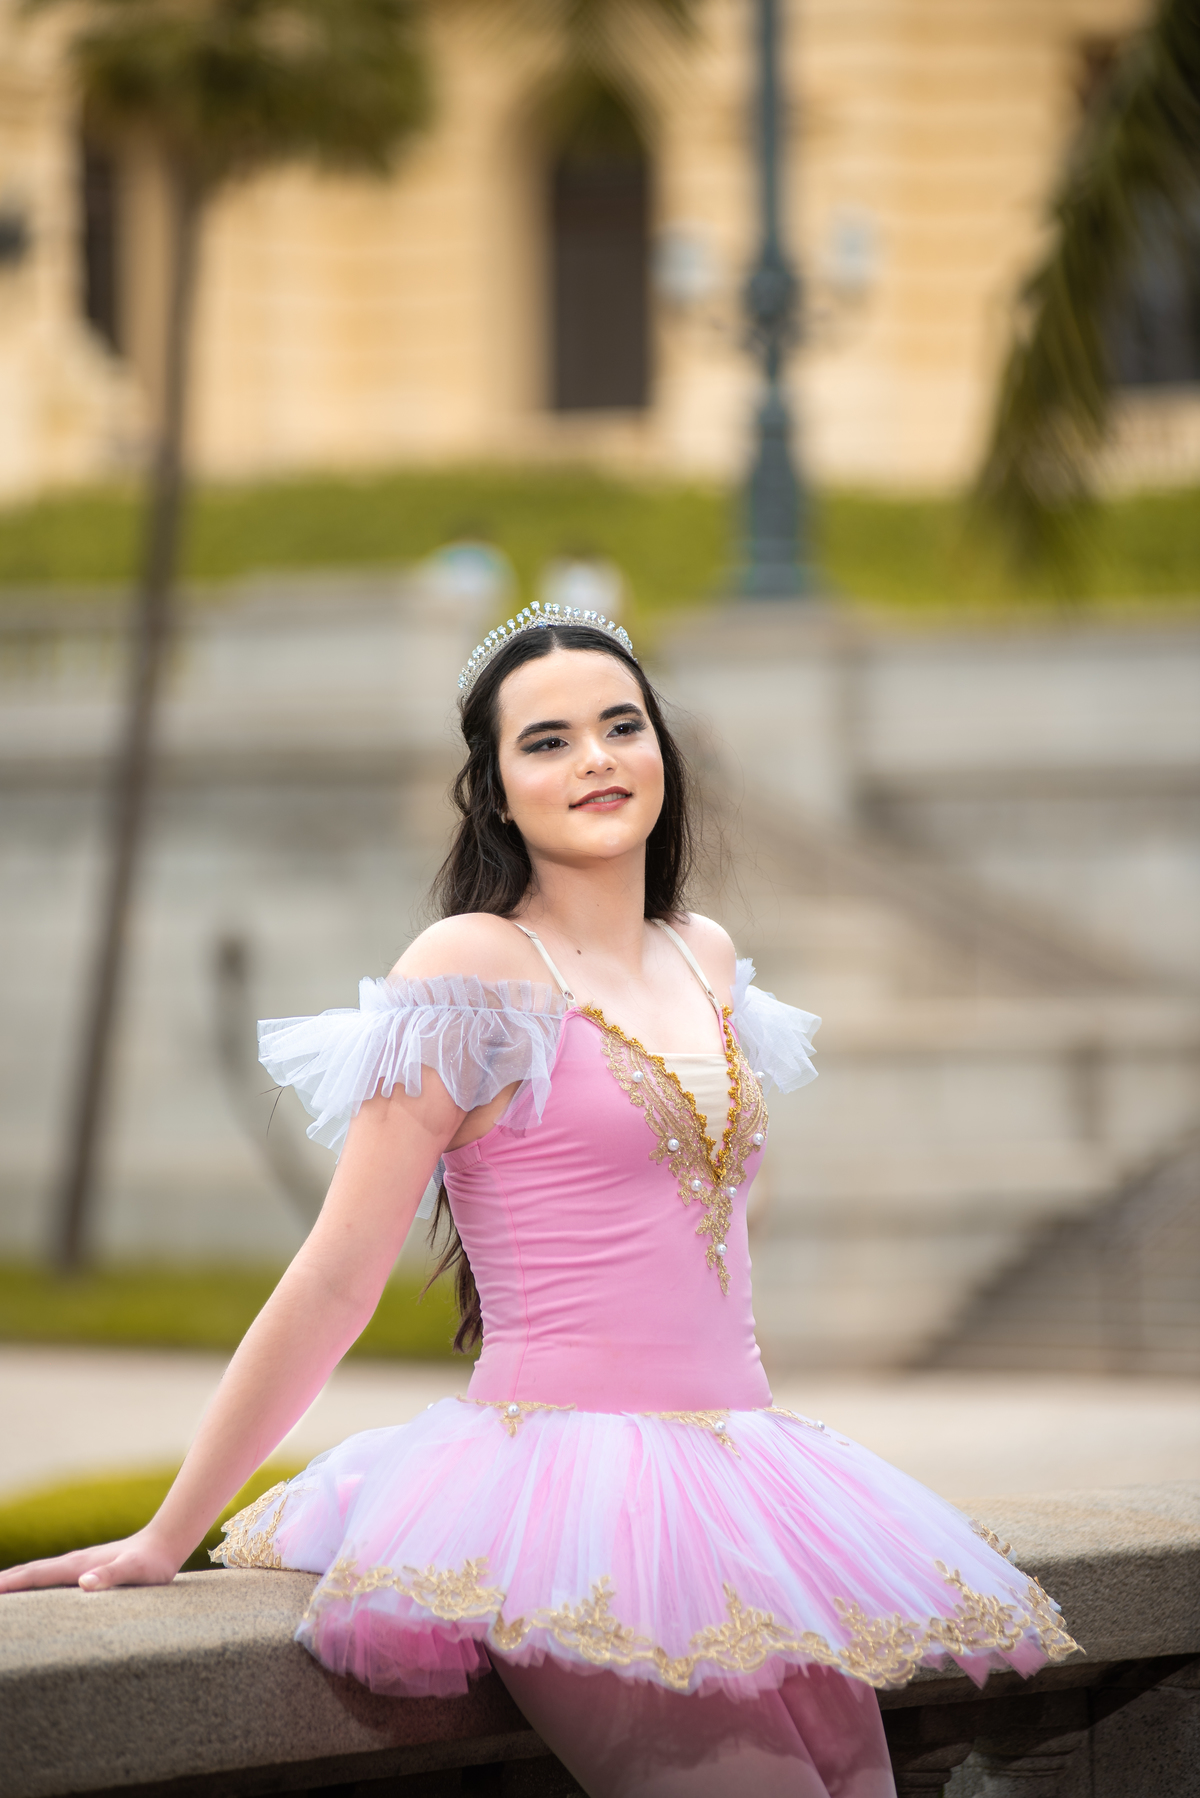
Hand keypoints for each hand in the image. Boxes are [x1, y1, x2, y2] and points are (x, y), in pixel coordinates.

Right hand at [0, 1526, 184, 1593]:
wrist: (166, 1543)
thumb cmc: (151, 1563)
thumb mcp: (134, 1572)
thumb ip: (111, 1576)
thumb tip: (84, 1583)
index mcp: (78, 1566)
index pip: (37, 1575)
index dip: (11, 1584)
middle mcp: (74, 1563)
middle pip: (31, 1572)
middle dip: (6, 1581)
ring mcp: (79, 1565)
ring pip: (40, 1573)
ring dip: (17, 1580)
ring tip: (0, 1589)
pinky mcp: (87, 1569)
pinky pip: (52, 1577)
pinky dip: (34, 1581)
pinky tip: (34, 1590)